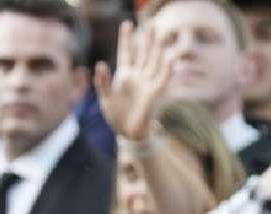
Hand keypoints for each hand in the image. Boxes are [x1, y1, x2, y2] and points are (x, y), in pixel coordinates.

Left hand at [93, 22, 172, 141]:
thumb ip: (102, 82)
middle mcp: (138, 75)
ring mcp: (148, 83)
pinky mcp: (155, 93)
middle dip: (146, 39)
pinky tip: (170, 59)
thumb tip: (100, 64)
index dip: (126, 39)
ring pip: (154, 62)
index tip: (126, 23)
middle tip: (149, 23)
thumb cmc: (115, 115)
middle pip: (143, 53)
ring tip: (160, 35)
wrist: (127, 132)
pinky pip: (163, 78)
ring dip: (157, 49)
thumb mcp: (105, 98)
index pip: (126, 52)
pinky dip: (167, 69)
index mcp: (124, 75)